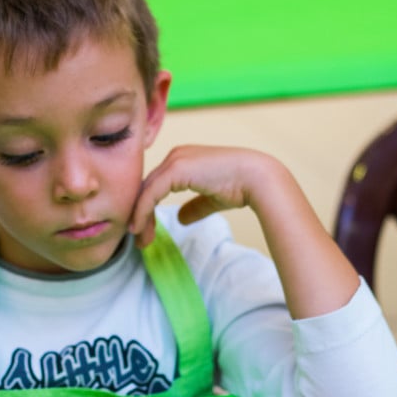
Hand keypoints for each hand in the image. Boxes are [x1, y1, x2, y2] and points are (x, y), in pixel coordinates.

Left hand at [130, 145, 279, 247]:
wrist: (257, 179)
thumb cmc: (240, 186)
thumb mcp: (211, 199)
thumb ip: (195, 206)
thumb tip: (181, 219)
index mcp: (182, 160)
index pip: (156, 186)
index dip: (147, 209)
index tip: (145, 232)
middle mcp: (175, 156)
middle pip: (147, 188)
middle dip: (141, 215)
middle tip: (139, 239)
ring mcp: (175, 161)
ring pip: (146, 191)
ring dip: (140, 217)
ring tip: (139, 239)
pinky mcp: (175, 169)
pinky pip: (151, 193)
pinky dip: (143, 212)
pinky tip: (141, 229)